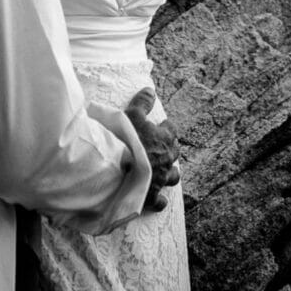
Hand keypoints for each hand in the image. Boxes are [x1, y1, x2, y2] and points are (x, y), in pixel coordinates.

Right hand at [125, 88, 181, 210]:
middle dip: (168, 149)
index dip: (165, 128)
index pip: (171, 130)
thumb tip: (150, 90)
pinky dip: (160, 200)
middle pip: (174, 152)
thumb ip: (142, 102)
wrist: (116, 170)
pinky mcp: (152, 196)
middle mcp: (167, 159)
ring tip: (163, 171)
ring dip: (169, 172)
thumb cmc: (124, 140)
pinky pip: (160, 200)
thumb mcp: (131, 114)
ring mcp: (161, 178)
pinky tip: (159, 200)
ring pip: (173, 176)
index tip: (160, 126)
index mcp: (164, 139)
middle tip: (159, 147)